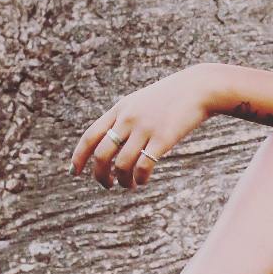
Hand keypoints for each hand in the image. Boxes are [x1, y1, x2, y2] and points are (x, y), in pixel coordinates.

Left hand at [70, 63, 218, 189]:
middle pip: (101, 154)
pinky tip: (143, 181)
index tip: (74, 172)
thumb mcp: (141, 102)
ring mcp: (145, 128)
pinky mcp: (163, 139)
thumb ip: (125, 118)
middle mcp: (128, 119)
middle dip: (99, 175)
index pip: (90, 136)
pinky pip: (143, 166)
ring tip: (129, 185)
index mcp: (119, 109)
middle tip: (106, 184)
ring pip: (121, 164)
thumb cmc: (172, 97)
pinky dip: (140, 178)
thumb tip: (114, 141)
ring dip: (122, 180)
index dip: (78, 157)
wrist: (199, 88)